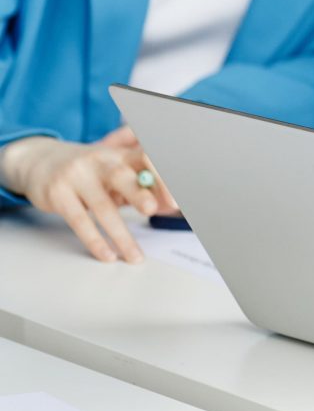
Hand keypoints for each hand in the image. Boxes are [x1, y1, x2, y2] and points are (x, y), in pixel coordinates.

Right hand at [2, 133, 161, 262]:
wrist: (40, 162)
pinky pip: (79, 221)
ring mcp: (77, 176)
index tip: (176, 201)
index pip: (146, 159)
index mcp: (120, 154)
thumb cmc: (91, 172)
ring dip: (121, 235)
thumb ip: (140, 186)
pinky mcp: (58, 194)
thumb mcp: (115, 172)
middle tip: (153, 211)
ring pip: (103, 207)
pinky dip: (95, 241)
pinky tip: (107, 256)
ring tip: (136, 256)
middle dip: (140, 194)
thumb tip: (170, 207)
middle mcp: (100, 161)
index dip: (162, 178)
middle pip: (123, 176)